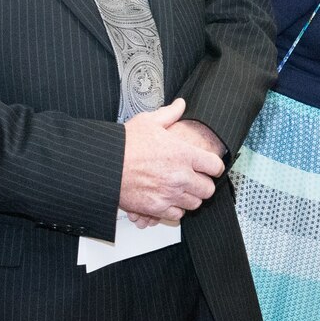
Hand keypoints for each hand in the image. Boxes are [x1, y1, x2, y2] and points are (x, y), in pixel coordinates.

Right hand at [120, 97, 224, 226]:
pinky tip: (169, 200)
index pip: (215, 166)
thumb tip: (180, 105)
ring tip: (181, 190)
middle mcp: (180, 176)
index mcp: (183, 154)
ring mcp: (169, 194)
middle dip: (203, 184)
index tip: (211, 167)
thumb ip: (169, 114)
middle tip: (196, 180)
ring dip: (190, 197)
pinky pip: (177, 215)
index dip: (214, 167)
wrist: (104, 164)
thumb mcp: (148, 122)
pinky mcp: (156, 208)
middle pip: (208, 189)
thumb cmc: (123, 144)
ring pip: (194, 204)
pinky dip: (174, 210)